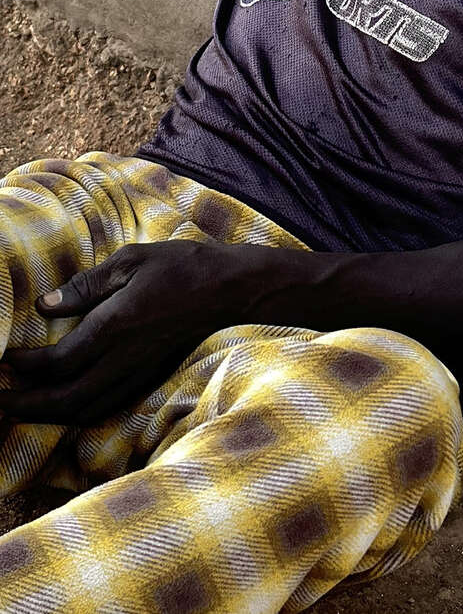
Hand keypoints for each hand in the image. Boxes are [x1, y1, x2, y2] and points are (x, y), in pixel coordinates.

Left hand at [0, 242, 248, 424]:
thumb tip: (45, 305)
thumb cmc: (180, 266)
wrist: (228, 288)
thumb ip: (86, 285)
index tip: (6, 359)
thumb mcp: (130, 260)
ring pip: (86, 410)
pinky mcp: (150, 376)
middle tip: (0, 399)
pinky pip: (107, 406)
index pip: (59, 362)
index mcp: (116, 325)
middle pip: (67, 400)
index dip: (26, 366)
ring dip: (50, 415)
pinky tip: (67, 403)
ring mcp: (139, 371)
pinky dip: (79, 412)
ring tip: (25, 407)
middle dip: (27, 405)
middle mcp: (125, 357)